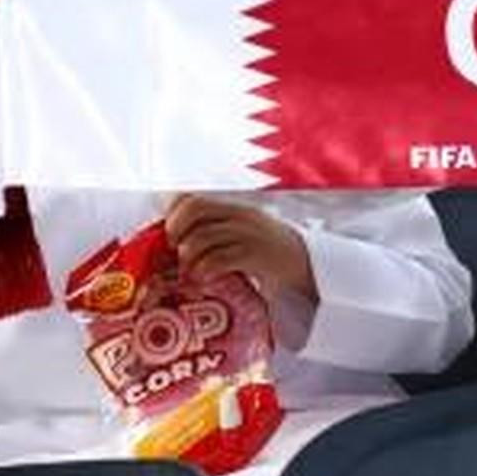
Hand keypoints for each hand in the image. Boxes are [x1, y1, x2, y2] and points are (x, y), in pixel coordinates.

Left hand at [163, 195, 316, 302]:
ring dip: (188, 256)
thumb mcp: (242, 235)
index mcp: (234, 208)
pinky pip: (220, 258)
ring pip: (204, 236)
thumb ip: (214, 233)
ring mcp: (250, 233)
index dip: (173, 212)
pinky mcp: (257, 255)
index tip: (168, 233)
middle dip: (176, 228)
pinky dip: (204, 270)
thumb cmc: (267, 253)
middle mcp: (241, 215)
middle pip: (195, 208)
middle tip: (174, 249)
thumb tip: (173, 245)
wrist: (308, 265)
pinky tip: (203, 279)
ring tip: (188, 271)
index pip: (193, 197)